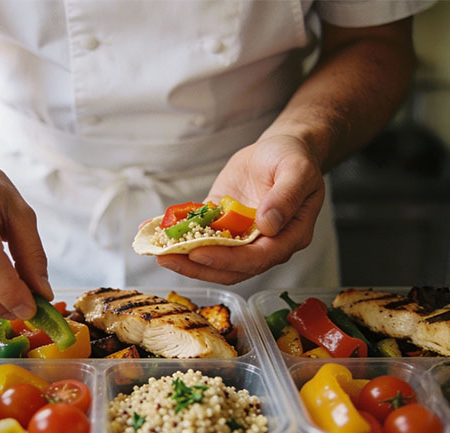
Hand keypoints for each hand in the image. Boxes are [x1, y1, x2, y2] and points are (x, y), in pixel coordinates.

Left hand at [156, 135, 324, 283]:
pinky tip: (152, 231)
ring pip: (213, 257)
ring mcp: (242, 236)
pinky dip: (178, 235)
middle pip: (231, 267)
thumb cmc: (294, 158)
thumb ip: (286, 197)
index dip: (228, 260)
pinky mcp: (223, 224)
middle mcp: (265, 243)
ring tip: (158, 252)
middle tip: (167, 258)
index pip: (258, 258)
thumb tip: (268, 224)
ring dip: (185, 258)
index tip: (200, 254)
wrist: (281, 148)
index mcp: (289, 236)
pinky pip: (200, 234)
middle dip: (198, 266)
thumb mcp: (297, 170)